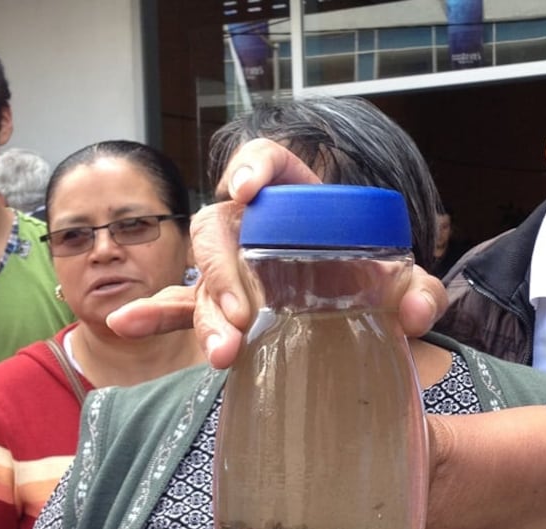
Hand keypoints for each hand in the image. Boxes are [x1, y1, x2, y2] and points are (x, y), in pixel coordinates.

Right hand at [106, 138, 447, 367]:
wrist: (362, 311)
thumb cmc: (376, 279)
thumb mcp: (403, 282)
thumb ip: (420, 291)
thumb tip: (419, 312)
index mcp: (300, 198)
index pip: (270, 161)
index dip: (252, 166)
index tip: (246, 191)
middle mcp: (256, 224)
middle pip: (220, 226)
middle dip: (224, 269)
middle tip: (247, 312)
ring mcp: (234, 265)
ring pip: (201, 274)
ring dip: (207, 309)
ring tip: (225, 349)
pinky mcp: (223, 301)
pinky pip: (182, 303)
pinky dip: (155, 314)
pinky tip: (125, 324)